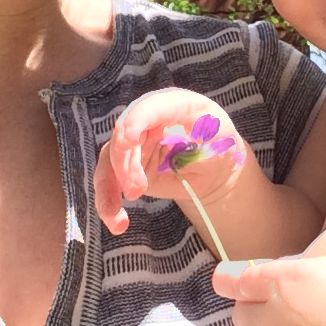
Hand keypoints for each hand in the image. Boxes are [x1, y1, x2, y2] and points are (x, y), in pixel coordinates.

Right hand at [95, 88, 246, 234]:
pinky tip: (117, 222)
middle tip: (138, 188)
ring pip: (109, 160)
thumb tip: (167, 135)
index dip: (135, 121)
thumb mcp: (214, 131)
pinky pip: (109, 181)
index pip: (147, 108)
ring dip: (113, 183)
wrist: (216, 168)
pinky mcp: (128, 167)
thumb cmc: (218, 143)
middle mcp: (145, 119)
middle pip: (122, 137)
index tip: (129, 140)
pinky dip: (107, 201)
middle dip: (125, 164)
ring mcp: (134, 144)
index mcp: (169, 103)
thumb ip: (193, 129)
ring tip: (129, 203)